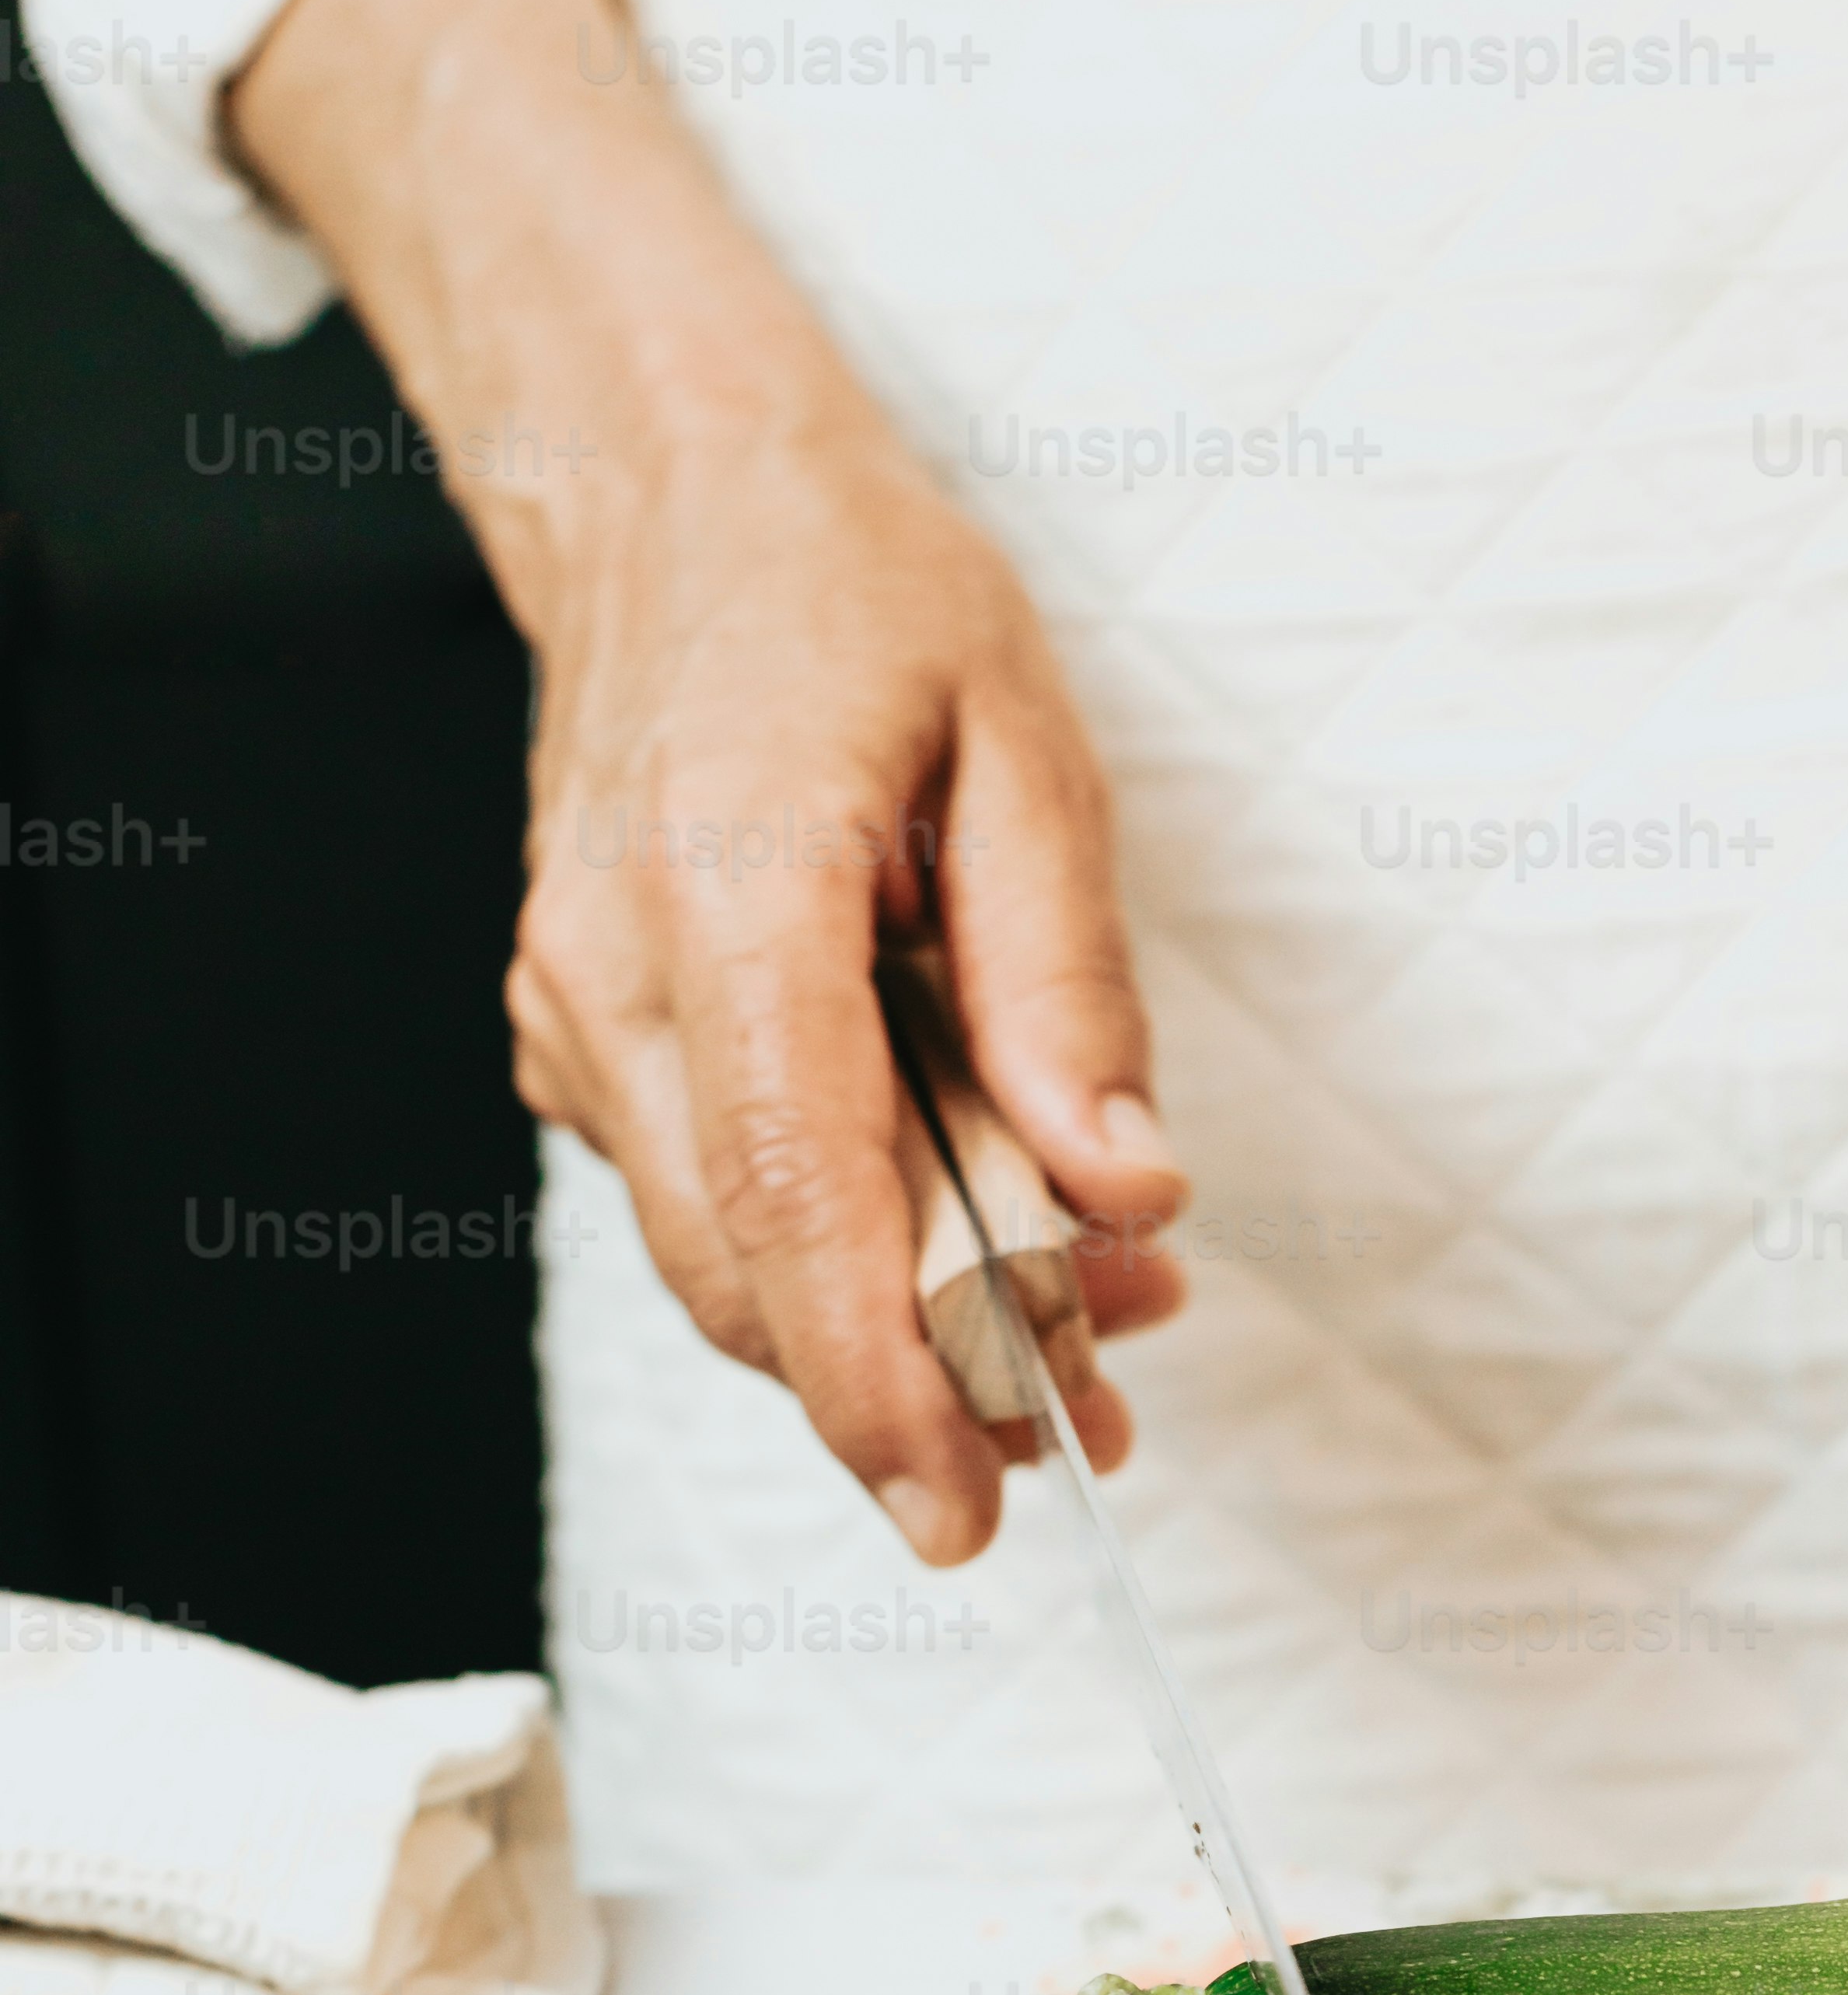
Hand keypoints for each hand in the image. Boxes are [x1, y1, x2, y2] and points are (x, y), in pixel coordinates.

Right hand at [504, 393, 1188, 1560]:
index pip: (789, 1189)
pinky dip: (839, 1248)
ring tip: (1078, 1329)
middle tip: (1094, 1418)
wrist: (670, 491)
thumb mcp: (1024, 746)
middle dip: (922, 1387)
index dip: (878, 1375)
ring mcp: (577, 1013)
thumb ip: (1067, 982)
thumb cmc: (848, 591)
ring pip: (725, 1261)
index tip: (962, 1503)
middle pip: (750, 1268)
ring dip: (895, 1332)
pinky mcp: (584, 1039)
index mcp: (729, 887)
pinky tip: (972, 1226)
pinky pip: (711, 1198)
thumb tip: (1124, 1187)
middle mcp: (615, 969)